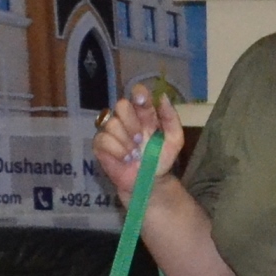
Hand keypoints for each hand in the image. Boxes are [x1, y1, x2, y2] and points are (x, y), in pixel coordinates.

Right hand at [91, 83, 185, 199]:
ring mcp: (111, 130)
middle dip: (132, 123)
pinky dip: (117, 150)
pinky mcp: (100, 144)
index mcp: (143, 112)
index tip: (142, 102)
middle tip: (141, 140)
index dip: (138, 94)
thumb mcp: (174, 139)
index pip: (138, 93)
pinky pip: (103, 139)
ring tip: (135, 155)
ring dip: (126, 142)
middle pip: (121, 105)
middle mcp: (126, 118)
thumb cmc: (160, 158)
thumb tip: (163, 97)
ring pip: (112, 124)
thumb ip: (171, 118)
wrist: (149, 182)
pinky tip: (125, 159)